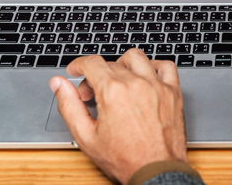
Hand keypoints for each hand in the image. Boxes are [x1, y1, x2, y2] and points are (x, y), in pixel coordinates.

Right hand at [49, 48, 188, 183]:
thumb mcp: (86, 137)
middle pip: (110, 63)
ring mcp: (156, 86)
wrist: (156, 173)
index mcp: (113, 92)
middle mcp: (135, 84)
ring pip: (135, 57)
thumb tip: (58, 84)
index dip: (79, 65)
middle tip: (93, 93)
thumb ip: (69, 106)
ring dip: (122, 65)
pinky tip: (145, 78)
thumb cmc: (124, 159)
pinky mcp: (172, 92)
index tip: (75, 71)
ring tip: (117, 82)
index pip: (91, 63)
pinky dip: (153, 67)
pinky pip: (165, 66)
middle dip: (96, 75)